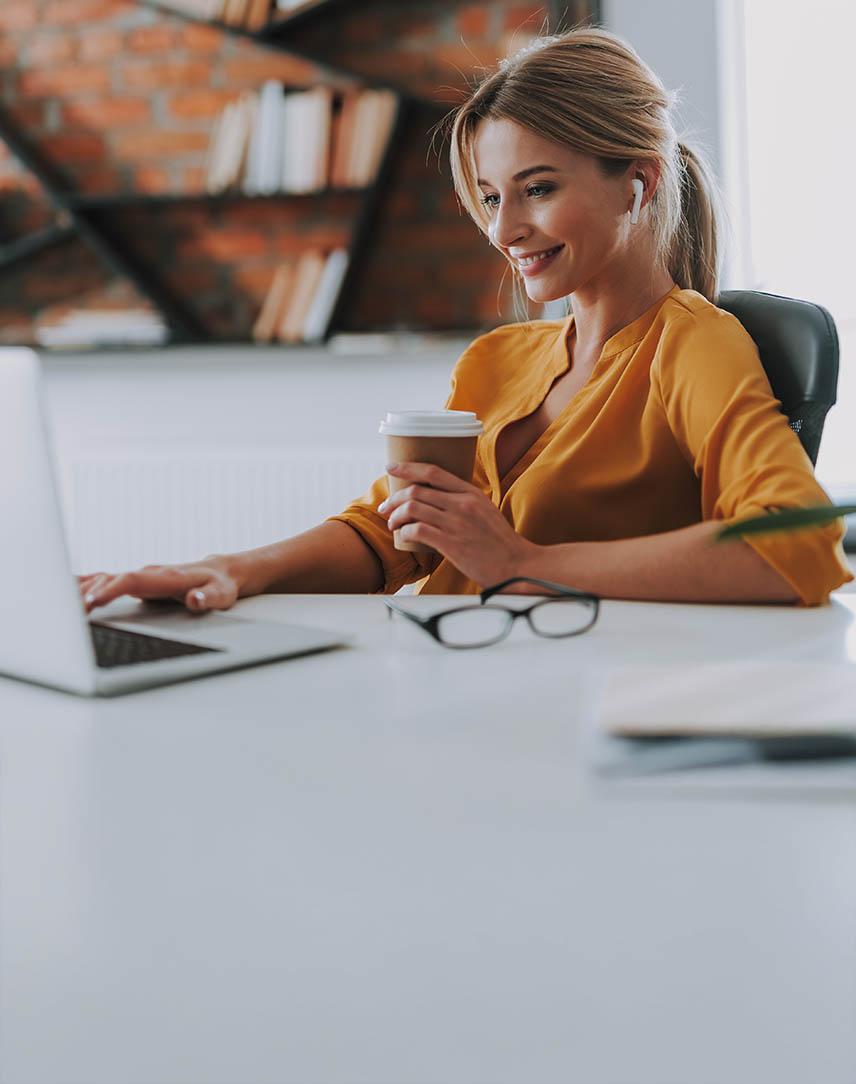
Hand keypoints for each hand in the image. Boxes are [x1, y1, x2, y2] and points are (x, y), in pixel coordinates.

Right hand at [77, 554, 240, 614]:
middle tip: (69, 610)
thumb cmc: (220, 586)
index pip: (133, 580)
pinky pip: (107, 580)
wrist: (220, 572)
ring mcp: (141, 575)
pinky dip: (86, 584)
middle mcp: (150, 573)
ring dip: (83, 588)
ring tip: (58, 602)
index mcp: (167, 576)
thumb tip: (194, 600)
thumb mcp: (221, 595)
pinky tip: (66, 590)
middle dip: (90, 593)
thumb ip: (208, 598)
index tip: (93, 602)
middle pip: (113, 578)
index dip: (112, 589)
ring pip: (106, 578)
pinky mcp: (136, 581)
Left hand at [377, 462, 538, 586]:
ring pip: (413, 509)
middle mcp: (463, 504)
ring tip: (392, 524)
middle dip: (394, 498)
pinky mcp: (452, 544)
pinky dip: (405, 533)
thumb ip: (463, 502)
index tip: (391, 467)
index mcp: (471, 493)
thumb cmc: (500, 542)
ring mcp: (457, 523)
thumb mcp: (485, 510)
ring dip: (396, 516)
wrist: (517, 566)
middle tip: (387, 508)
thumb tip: (437, 499)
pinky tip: (404, 538)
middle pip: (417, 491)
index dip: (408, 467)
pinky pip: (417, 531)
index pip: (433, 472)